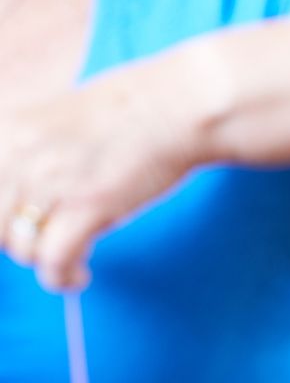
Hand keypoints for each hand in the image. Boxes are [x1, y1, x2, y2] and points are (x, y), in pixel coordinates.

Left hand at [0, 64, 206, 290]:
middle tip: (47, 239)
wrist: (179, 104)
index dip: (4, 217)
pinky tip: (78, 277)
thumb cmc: (130, 109)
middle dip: (19, 240)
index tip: (19, 225)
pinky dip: (62, 278)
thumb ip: (25, 151)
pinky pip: (54, 261)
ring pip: (21, 249)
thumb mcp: (55, 119)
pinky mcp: (88, 207)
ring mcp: (52, 183)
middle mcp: (18, 157)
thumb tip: (15, 198)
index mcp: (5, 132)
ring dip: (44, 261)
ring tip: (67, 261)